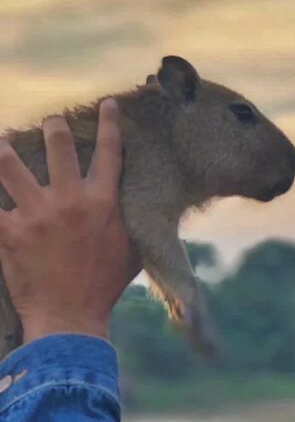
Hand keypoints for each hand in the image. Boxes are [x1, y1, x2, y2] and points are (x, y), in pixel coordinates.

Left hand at [0, 99, 141, 344]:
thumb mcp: (133, 253)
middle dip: (53, 128)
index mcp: (103, 203)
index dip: (109, 123)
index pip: (110, 152)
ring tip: (2, 142)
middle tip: (49, 123)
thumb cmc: (104, 287)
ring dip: (4, 149)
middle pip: (59, 145)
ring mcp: (37, 214)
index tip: (106, 104)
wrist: (72, 316)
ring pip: (11, 165)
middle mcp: (70, 201)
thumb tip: (152, 217)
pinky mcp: (10, 232)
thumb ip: (135, 226)